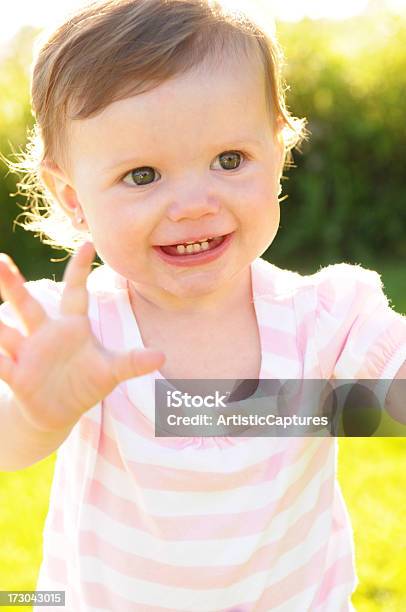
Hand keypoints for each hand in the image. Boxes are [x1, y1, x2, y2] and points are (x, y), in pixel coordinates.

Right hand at [0, 242, 164, 432]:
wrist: (60, 412)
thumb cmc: (86, 382)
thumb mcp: (111, 371)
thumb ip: (132, 362)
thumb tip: (162, 355)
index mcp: (71, 326)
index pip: (75, 293)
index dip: (80, 270)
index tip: (88, 243)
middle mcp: (45, 334)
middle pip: (27, 305)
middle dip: (13, 284)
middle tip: (1, 259)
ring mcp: (28, 354)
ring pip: (7, 333)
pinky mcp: (17, 376)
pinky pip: (3, 366)